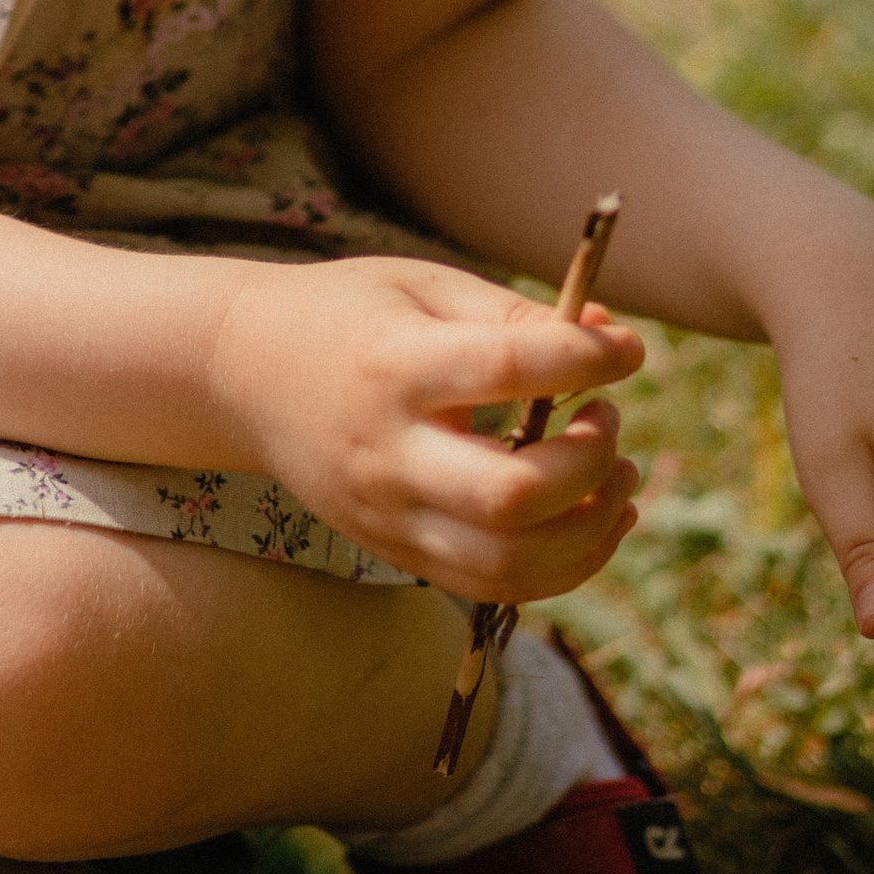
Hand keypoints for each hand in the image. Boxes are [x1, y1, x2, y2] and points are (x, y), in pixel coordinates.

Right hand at [211, 253, 642, 605]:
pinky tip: (592, 521)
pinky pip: (491, 587)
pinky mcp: (394, 551)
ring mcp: (388, 515)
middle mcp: (388, 453)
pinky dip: (561, 567)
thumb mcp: (420, 286)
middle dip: (590, 464)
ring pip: (510, 565)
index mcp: (392, 366)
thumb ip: (511, 315)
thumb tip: (610, 338)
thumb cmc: (348, 315)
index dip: (583, 362)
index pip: (504, 372)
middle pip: (511, 495)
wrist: (246, 373)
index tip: (627, 351)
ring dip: (591, 531)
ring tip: (621, 480)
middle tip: (608, 420)